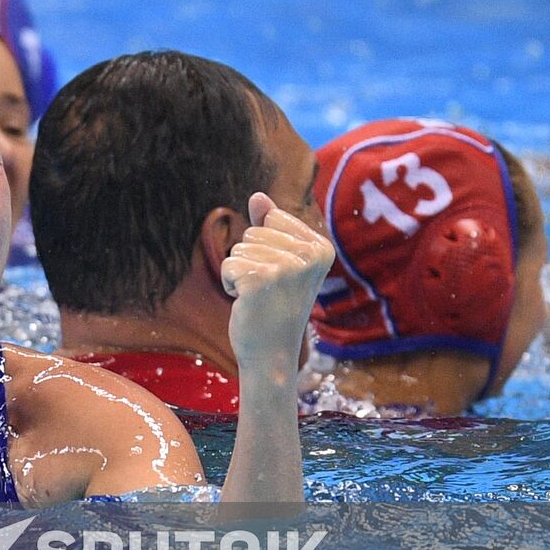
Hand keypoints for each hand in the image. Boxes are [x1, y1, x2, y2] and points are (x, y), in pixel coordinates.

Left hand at [222, 192, 334, 374]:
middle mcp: (309, 255)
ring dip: (240, 274)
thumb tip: (257, 196)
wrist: (271, 353)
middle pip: (252, 233)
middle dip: (249, 261)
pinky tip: (248, 303)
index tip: (280, 277)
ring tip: (259, 298)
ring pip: (237, 249)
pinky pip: (227, 264)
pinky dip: (229, 284)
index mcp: (321, 247)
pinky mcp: (260, 278)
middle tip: (267, 292)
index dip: (264, 247)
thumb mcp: (278, 263)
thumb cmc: (274, 307)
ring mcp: (287, 267)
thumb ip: (269, 227)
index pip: (272, 219)